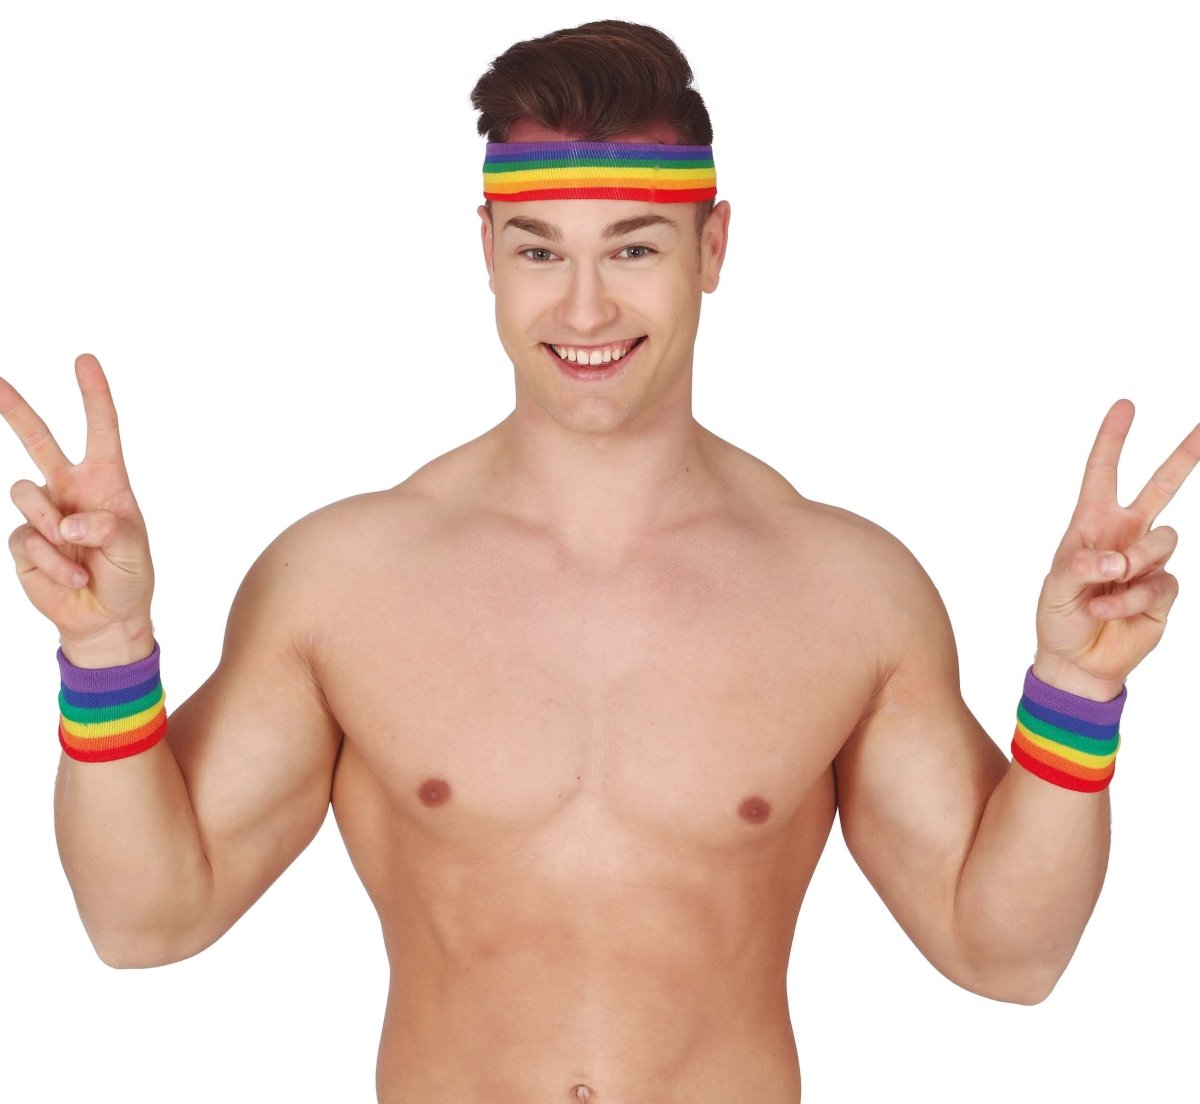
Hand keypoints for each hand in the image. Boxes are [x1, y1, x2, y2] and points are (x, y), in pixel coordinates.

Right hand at [1, 354, 154, 660]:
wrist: (106, 619)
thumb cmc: (129, 578)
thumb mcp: (134, 551)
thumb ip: (108, 528)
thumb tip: (68, 518)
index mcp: (106, 482)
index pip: (101, 431)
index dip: (93, 396)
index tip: (84, 361)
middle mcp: (71, 489)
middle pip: (38, 440)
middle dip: (16, 410)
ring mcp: (44, 513)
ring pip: (26, 494)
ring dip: (54, 528)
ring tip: (80, 557)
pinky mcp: (25, 541)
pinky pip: (27, 538)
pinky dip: (52, 560)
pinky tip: (72, 575)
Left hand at [1034, 400, 1199, 698]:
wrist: (1076, 661)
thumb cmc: (1059, 617)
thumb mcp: (1056, 587)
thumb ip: (1082, 566)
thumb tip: (1118, 558)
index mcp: (1092, 523)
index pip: (1103, 473)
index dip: (1113, 441)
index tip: (1126, 406)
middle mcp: (1125, 535)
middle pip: (1162, 486)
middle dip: (1185, 456)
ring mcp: (1148, 561)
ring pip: (1163, 539)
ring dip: (1133, 563)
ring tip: (1105, 584)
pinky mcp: (1164, 590)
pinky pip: (1161, 582)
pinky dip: (1130, 598)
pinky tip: (1109, 610)